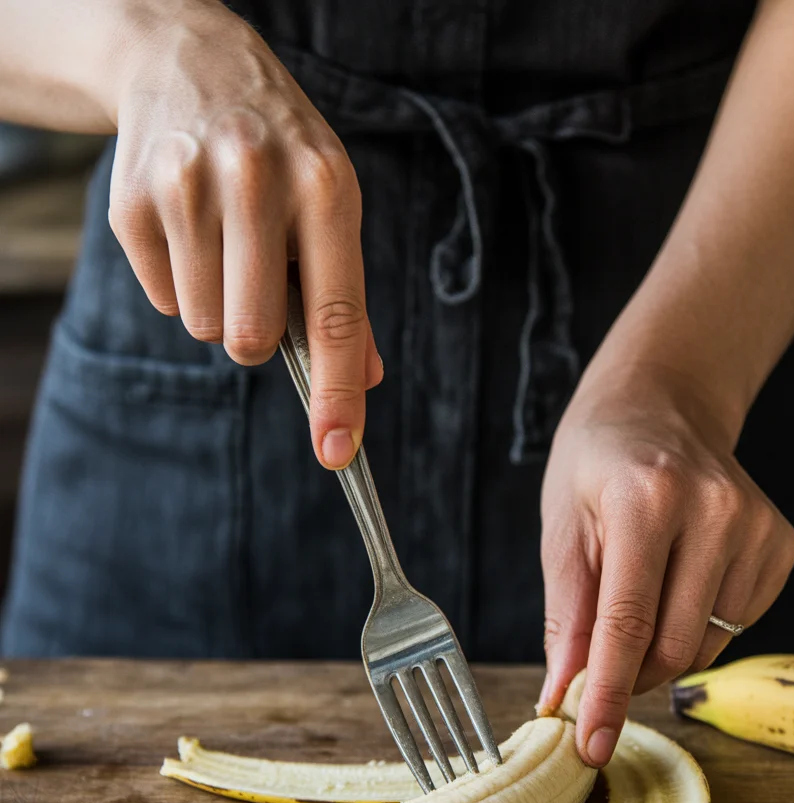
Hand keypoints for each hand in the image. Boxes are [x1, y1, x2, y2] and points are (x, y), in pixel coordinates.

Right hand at [107, 2, 380, 467]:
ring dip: (220, 305)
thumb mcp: (332, 203)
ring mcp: (186, 187)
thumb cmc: (280, 151)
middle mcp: (254, 180)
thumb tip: (363, 379)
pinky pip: (166, 301)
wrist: (187, 60)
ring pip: (206, 326)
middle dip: (259, 335)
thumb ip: (347, 296)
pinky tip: (190, 228)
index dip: (337, 393)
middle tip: (260, 282)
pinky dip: (182, 283)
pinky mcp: (131, 202)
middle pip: (252, 337)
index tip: (337, 452)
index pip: (335, 314)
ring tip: (224, 241)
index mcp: (325, 186)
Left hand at [539, 360, 793, 766]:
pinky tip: (679, 582)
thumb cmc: (597, 465)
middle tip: (598, 669)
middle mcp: (713, 511)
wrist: (661, 407)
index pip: (627, 624)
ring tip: (638, 602)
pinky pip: (736, 626)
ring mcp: (756, 526)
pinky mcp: (780, 543)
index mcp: (645, 501)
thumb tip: (564, 696)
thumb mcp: (562, 529)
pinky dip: (698, 627)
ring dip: (662, 652)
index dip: (607, 695)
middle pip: (673, 645)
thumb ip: (567, 617)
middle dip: (629, 677)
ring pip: (707, 645)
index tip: (592, 746)